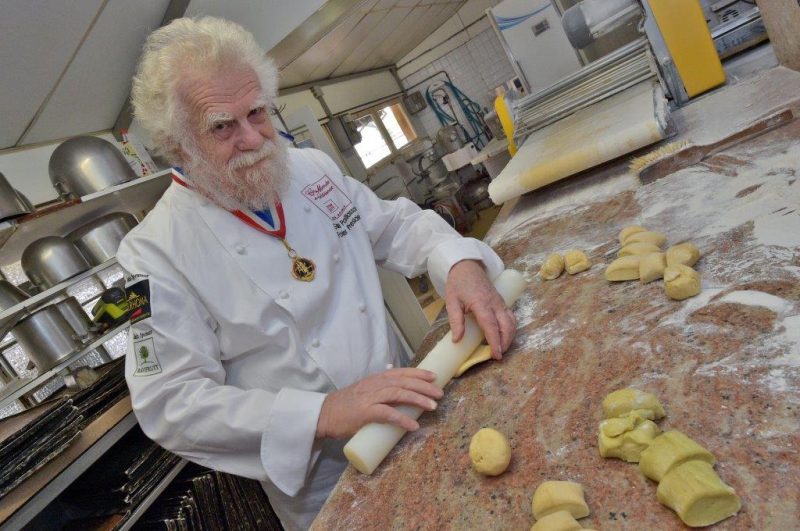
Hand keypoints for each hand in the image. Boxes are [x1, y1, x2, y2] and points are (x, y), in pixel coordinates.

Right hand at [316, 368, 443, 438]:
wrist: (323, 415)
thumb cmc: (346, 406)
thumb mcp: (365, 393)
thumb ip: (380, 393)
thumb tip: (402, 398)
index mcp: (375, 379)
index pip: (401, 372)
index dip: (418, 373)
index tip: (434, 376)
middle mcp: (374, 385)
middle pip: (403, 381)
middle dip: (424, 386)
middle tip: (439, 393)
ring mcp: (369, 398)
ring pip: (398, 394)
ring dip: (417, 399)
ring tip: (432, 407)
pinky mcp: (364, 413)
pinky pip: (387, 414)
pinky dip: (402, 418)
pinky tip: (413, 425)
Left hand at [445, 260, 516, 358]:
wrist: (467, 266)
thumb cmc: (458, 284)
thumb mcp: (451, 302)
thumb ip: (456, 321)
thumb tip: (457, 340)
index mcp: (481, 303)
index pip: (491, 325)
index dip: (495, 341)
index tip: (496, 355)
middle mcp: (494, 303)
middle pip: (506, 326)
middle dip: (505, 342)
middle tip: (498, 356)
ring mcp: (500, 302)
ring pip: (512, 322)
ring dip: (509, 337)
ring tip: (501, 349)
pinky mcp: (502, 302)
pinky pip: (511, 317)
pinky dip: (511, 329)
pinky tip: (504, 336)